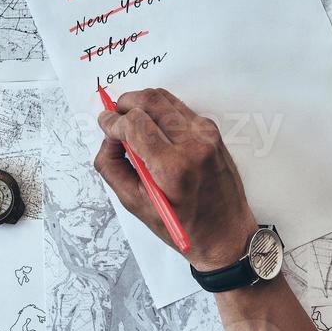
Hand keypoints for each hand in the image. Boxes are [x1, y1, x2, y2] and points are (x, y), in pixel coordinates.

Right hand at [94, 87, 257, 270]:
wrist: (227, 232)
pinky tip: (153, 129)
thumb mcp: (138, 205)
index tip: (105, 123)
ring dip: (142, 103)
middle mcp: (192, 144)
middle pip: (149, 100)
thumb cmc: (185, 227)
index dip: (113, 121)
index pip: (135, 123)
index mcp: (173, 167)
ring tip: (131, 122)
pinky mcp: (211, 129)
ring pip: (164, 97)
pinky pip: (178, 107)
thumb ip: (113, 168)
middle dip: (125, 104)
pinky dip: (160, 111)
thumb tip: (107, 138)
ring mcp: (205, 133)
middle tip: (115, 118)